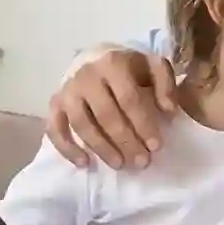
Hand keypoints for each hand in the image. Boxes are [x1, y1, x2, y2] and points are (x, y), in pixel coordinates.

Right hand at [46, 45, 176, 169]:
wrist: (99, 60)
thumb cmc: (130, 69)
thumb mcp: (153, 67)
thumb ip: (165, 84)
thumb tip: (169, 110)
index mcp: (113, 63)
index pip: (129, 99)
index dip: (143, 124)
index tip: (156, 146)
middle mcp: (87, 76)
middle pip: (106, 115)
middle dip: (126, 141)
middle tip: (141, 161)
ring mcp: (68, 90)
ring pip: (82, 124)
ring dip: (102, 148)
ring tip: (120, 164)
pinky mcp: (56, 103)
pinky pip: (54, 128)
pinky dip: (67, 148)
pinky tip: (84, 163)